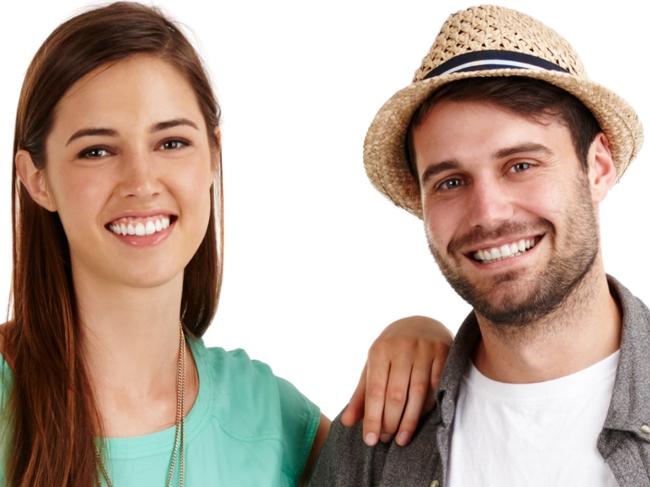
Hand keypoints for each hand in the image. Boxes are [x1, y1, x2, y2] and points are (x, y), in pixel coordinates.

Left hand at [341, 316, 451, 446]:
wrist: (421, 323)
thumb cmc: (392, 351)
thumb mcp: (373, 366)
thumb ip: (361, 394)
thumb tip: (347, 422)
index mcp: (379, 350)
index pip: (375, 390)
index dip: (372, 417)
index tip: (370, 440)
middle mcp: (401, 348)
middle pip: (396, 394)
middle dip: (390, 421)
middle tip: (386, 440)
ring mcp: (424, 349)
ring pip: (418, 393)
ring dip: (409, 420)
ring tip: (401, 439)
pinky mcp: (443, 352)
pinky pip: (436, 386)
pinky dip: (429, 406)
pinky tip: (422, 421)